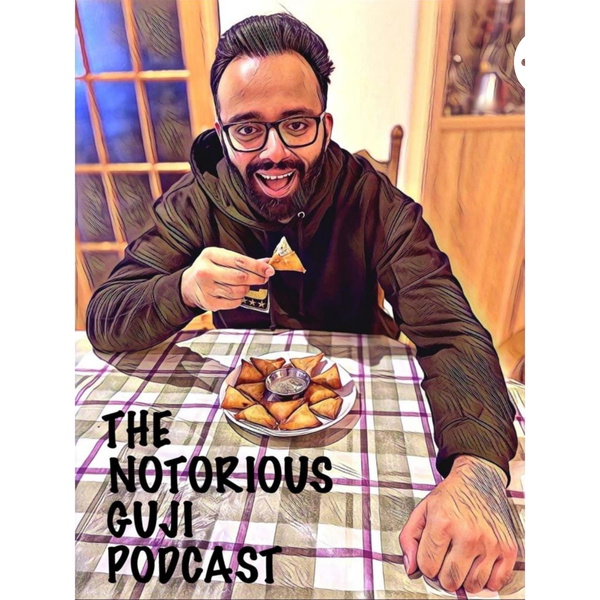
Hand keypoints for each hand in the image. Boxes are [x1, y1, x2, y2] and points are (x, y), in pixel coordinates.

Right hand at [181, 247, 274, 310]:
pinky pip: (234, 302)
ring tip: (243, 285)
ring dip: (246, 289)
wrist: (188, 285)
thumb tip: (267, 263)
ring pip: (239, 291)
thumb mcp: (222, 258)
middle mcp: (206, 270)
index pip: (239, 261)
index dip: (257, 266)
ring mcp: (206, 288)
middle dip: (256, 278)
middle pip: (240, 277)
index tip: (269, 270)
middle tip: (263, 278)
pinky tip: (234, 294)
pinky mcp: (208, 302)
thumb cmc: (210, 269)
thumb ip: (244, 261)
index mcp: (210, 254)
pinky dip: (239, 299)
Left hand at [399, 455, 522, 593]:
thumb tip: (411, 569)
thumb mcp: (422, 510)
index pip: (428, 567)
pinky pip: (496, 584)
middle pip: (450, 581)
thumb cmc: (451, 497)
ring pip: (472, 586)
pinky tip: (478, 564)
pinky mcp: (508, 549)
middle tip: (445, 560)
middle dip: (443, 575)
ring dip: (464, 579)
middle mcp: (468, 534)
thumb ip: (408, 538)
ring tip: (461, 560)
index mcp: (443, 523)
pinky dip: (486, 580)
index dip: (425, 565)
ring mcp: (490, 543)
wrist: (479, 480)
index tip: (430, 557)